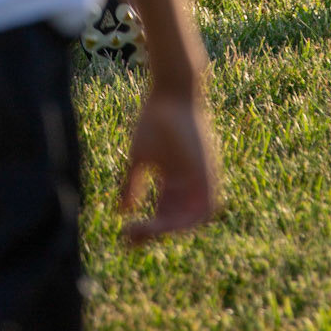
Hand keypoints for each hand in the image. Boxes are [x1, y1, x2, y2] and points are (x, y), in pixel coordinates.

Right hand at [119, 91, 219, 243]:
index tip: (125, 236)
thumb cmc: (154, 118)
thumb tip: (122, 212)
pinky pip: (205, 209)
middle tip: (132, 238)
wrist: (172, 92)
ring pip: (190, 219)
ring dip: (170, 230)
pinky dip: (190, 220)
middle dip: (155, 233)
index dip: (147, 228)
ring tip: (148, 231)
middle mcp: (189, 184)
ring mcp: (200, 179)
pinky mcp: (209, 173)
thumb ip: (132, 184)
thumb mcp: (140, 156)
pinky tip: (169, 225)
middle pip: (175, 220)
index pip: (164, 214)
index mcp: (173, 179)